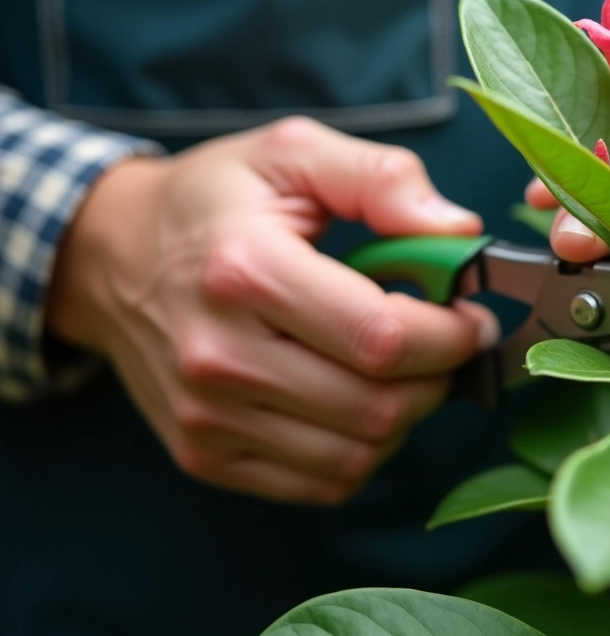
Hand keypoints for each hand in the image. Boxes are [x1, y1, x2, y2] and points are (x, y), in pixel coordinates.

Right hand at [46, 117, 497, 504]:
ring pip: (358, 455)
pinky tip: (360, 399)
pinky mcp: (205, 456)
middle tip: (447, 342)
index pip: (381, 338)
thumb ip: (383, 178)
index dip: (450, 334)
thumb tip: (460, 230)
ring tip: (404, 369)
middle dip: (438, 377)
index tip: (470, 315)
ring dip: (407, 417)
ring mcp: (206, 416)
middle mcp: (217, 356)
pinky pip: (323, 482)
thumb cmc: (215, 200)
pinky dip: (364, 451)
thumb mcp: (293, 153)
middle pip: (377, 407)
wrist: (113, 256)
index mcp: (245, 271)